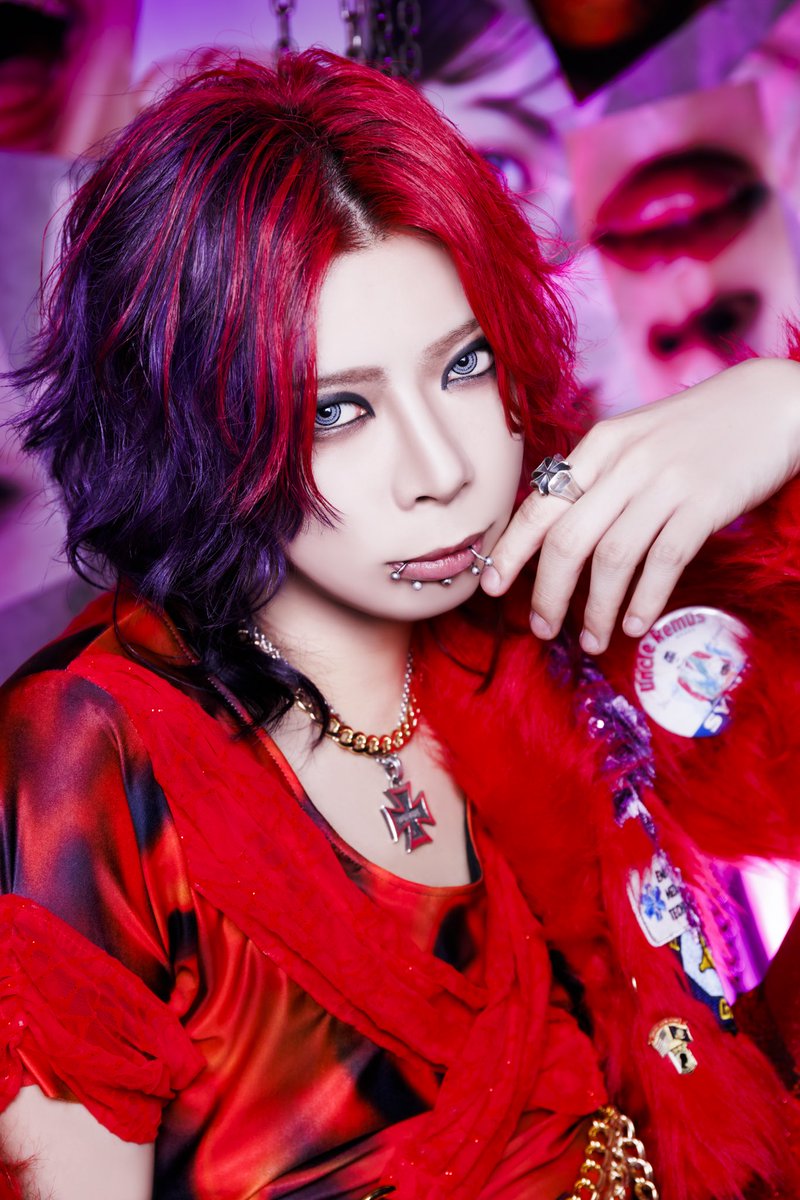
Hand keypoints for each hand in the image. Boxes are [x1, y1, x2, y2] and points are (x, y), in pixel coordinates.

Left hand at [481, 358, 799, 653]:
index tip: (492, 587)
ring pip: (611, 559)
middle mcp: (625, 463)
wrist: (772, 405)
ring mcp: (665, 483)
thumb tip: (555, 534)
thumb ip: (598, 478)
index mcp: (599, 445)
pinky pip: (663, 562)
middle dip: (548, 594)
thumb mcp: (636, 440)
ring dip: (596, 610)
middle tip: (543, 629)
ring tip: (593, 640)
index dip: (511, 552)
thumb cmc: (697, 430)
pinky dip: (644, 600)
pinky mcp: (704, 504)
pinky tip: (634, 624)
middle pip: (567, 540)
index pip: (539, 505)